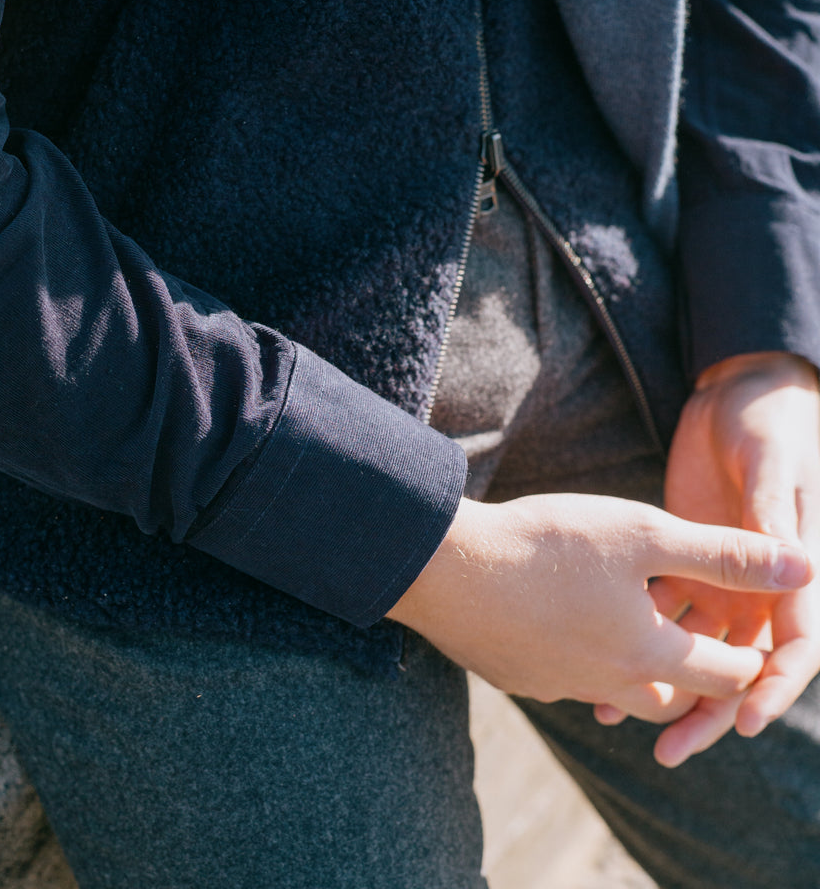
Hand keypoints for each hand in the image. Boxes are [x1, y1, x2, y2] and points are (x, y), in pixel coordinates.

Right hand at [387, 492, 809, 721]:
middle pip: (674, 697)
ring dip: (633, 665)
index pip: (729, 674)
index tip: (749, 627)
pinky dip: (579, 656)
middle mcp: (608, 684)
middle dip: (693, 670)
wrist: (445, 569)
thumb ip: (723, 553)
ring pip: (616, 691)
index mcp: (650, 653)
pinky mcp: (516, 678)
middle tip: (688, 625)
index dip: (751, 653)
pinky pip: (564, 678)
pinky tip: (559, 617)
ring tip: (623, 620)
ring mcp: (556, 686)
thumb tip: (804, 567)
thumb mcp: (643, 533)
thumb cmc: (547, 544)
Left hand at [635, 352, 819, 765]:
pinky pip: (662, 608)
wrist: (737, 393)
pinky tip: (597, 660)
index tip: (743, 720)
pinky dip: (636, 635)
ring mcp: (719, 573)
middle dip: (709, 706)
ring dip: (662, 679)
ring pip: (694, 643)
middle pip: (739, 661)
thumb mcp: (770, 464)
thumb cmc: (769, 422)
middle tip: (670, 747)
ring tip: (614, 713)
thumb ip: (771, 516)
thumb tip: (801, 566)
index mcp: (796, 566)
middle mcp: (759, 582)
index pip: (794, 644)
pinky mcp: (681, 557)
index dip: (771, 686)